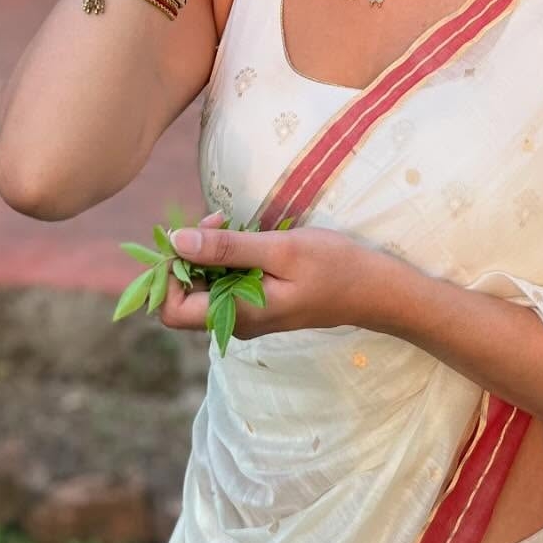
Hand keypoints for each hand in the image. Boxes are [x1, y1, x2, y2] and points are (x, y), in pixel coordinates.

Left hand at [158, 219, 387, 341]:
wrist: (374, 289)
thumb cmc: (332, 267)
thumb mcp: (280, 250)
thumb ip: (228, 248)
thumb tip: (176, 241)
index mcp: (237, 315)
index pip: (170, 310)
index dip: (168, 272)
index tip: (190, 234)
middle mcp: (234, 322)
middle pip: (184, 296)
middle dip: (189, 255)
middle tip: (217, 220)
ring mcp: (246, 316)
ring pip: (204, 288)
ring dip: (208, 253)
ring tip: (232, 224)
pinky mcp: (258, 305)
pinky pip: (224, 285)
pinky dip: (225, 259)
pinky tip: (245, 238)